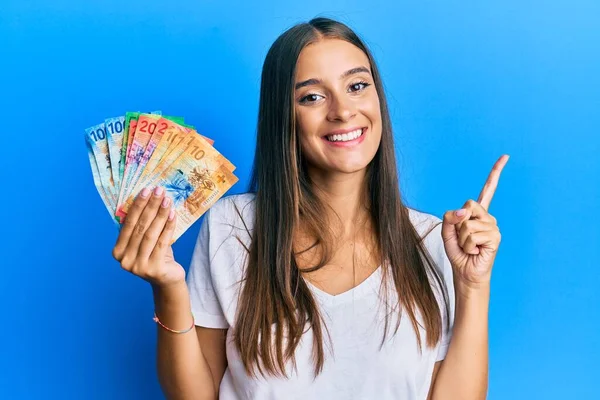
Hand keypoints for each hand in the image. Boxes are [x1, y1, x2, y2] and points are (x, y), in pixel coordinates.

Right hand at [112, 186, 184, 287]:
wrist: (167, 279)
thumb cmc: (156, 255)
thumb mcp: (144, 241)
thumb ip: (141, 226)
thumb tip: (148, 198)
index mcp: (118, 251)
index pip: (127, 224)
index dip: (137, 206)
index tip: (146, 190)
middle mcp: (124, 260)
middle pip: (139, 227)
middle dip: (150, 206)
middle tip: (159, 191)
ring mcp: (138, 266)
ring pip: (151, 234)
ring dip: (160, 214)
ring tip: (167, 200)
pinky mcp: (153, 270)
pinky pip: (162, 243)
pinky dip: (168, 227)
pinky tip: (173, 215)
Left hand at [441, 155, 508, 290]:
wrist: (465, 272)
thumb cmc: (457, 252)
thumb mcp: (447, 230)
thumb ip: (450, 216)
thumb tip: (464, 211)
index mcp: (477, 213)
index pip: (488, 189)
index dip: (496, 173)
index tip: (506, 157)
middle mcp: (487, 217)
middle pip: (468, 205)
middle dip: (458, 223)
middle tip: (463, 238)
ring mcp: (493, 226)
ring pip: (467, 224)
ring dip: (461, 238)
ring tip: (468, 247)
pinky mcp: (495, 237)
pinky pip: (472, 235)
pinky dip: (467, 245)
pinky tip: (475, 251)